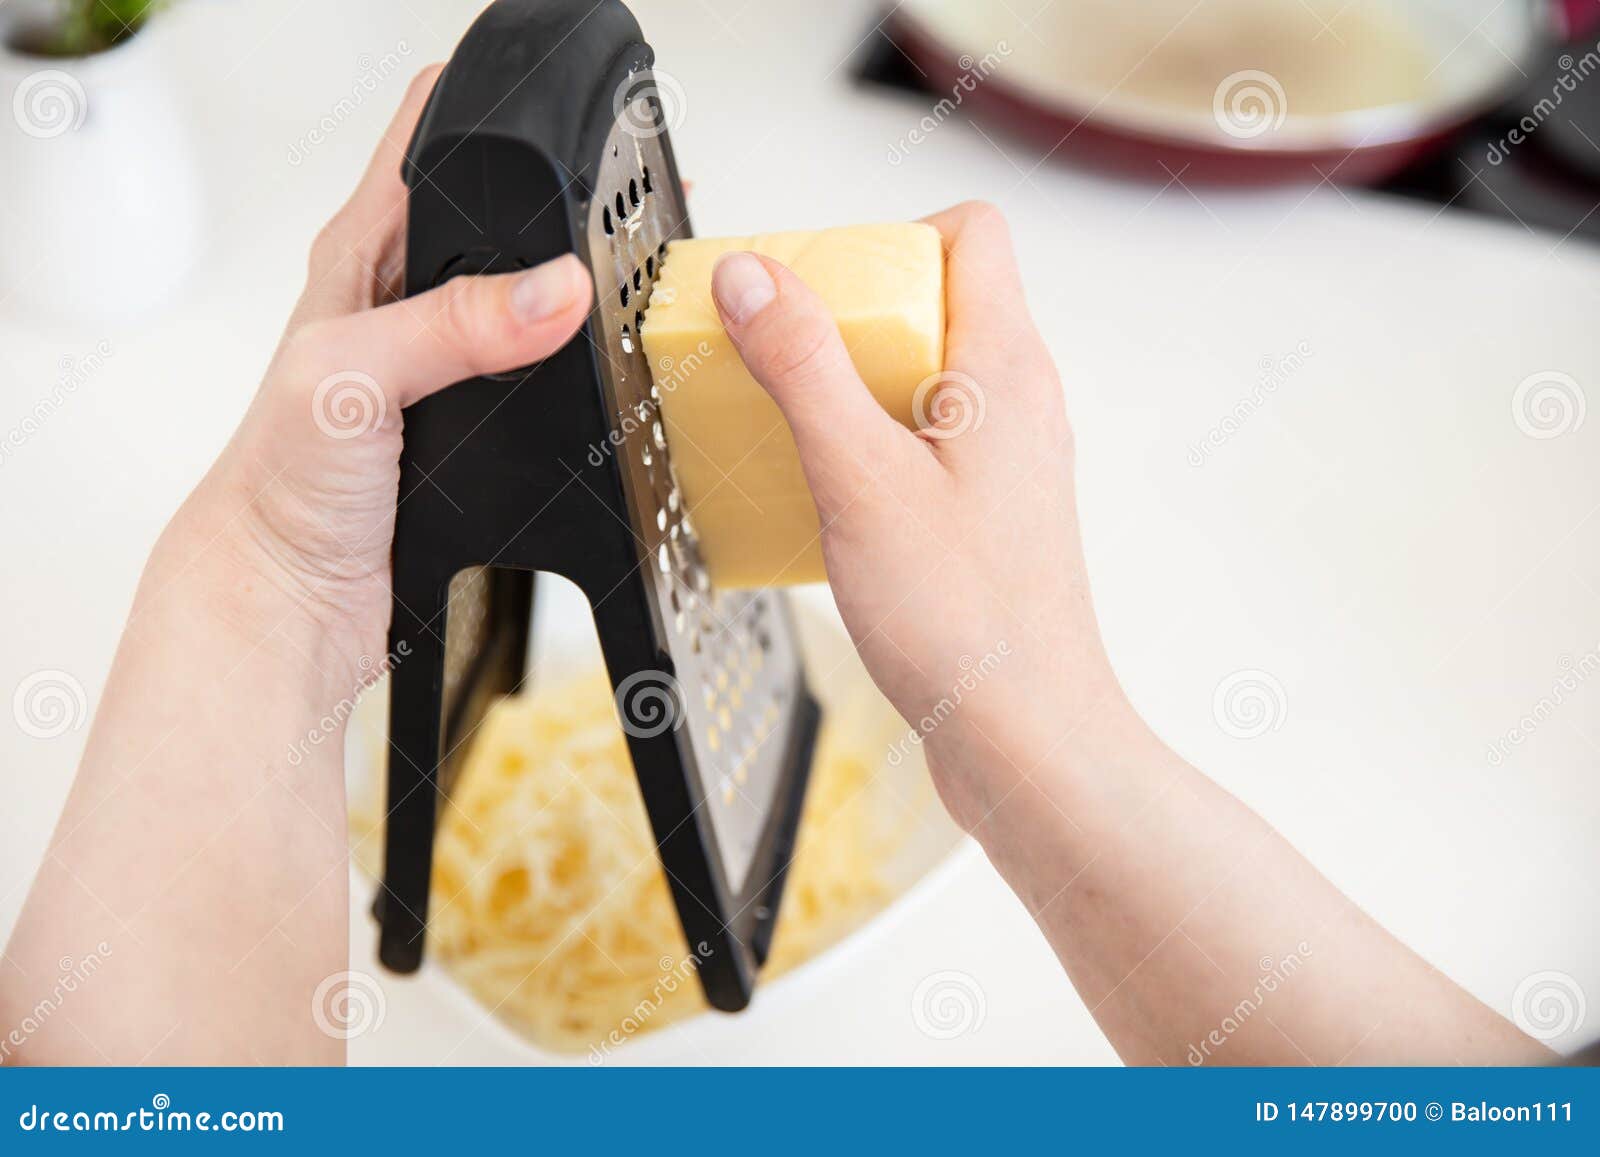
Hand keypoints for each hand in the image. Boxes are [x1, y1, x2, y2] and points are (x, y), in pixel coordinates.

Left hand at [170, 65, 592, 688]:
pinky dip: (581, 366)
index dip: (491, 104)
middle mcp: (408, 296)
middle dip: (562, 197)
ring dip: (579, 288)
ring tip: (631, 280)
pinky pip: (545, 370)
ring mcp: (447, 359)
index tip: (563, 114)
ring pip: (533, 293)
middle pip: (502, 211)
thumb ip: (452, 325)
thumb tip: (555, 289)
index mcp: (365, 253)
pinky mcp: (480, 420)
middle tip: (626, 200)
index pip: (431, 135)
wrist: (292, 599)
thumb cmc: (281, 486)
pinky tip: (604, 370)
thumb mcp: (354, 378)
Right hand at [709, 202, 1130, 824]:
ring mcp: (1007, 462)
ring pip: (925, 379)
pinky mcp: (988, 515)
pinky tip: (827, 504)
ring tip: (797, 438)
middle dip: (850, 321)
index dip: (889, 239)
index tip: (818, 288)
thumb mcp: (860, 477)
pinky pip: (923, 445)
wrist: (1025, 737)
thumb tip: (753, 277)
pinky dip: (870, 452)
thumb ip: (803, 366)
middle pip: (934, 303)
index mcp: (1005, 367)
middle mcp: (1019, 403)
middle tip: (788, 366)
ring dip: (853, 392)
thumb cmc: (968, 622)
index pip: (970, 233)